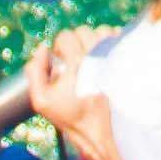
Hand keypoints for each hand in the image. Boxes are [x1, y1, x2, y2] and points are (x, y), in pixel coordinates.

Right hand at [30, 31, 124, 159]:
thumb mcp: (41, 100)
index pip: (65, 36)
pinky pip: (118, 38)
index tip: (62, 60)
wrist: (99, 128)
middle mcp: (96, 55)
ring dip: (94, 41)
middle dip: (76, 43)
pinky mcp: (125, 60)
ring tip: (91, 57)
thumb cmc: (70, 114)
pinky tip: (105, 57)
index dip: (60, 48)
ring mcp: (113, 57)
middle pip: (83, 31)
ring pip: (101, 32)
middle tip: (76, 60)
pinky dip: (110, 43)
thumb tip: (42, 49)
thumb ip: (35, 72)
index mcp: (76, 62)